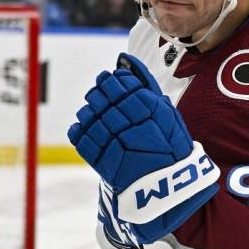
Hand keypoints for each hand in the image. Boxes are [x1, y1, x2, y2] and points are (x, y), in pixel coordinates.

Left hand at [69, 53, 219, 243]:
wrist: (167, 189)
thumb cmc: (169, 148)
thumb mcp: (168, 114)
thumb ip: (147, 86)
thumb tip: (127, 59)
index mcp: (152, 110)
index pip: (123, 84)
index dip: (113, 80)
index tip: (110, 79)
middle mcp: (133, 125)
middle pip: (103, 97)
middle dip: (99, 92)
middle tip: (100, 93)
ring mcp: (115, 144)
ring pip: (89, 115)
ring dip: (89, 110)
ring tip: (95, 112)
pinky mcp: (100, 161)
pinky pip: (80, 137)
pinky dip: (79, 130)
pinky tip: (88, 129)